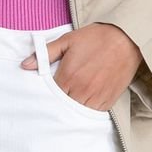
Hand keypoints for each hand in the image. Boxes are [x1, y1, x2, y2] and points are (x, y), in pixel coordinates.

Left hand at [20, 23, 140, 111]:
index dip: (46, 95)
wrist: (126, 39)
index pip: (50, 95)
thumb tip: (25, 65)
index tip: (46, 92)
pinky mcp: (108, 101)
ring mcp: (96, 97)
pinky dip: (87, 110)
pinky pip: (94, 113)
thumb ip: (45, 54)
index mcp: (69, 76)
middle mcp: (81, 90)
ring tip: (70, 101)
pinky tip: (83, 104)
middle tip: (57, 99)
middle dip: (58, 104)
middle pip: (63, 107)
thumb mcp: (67, 41)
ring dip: (72, 109)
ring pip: (78, 113)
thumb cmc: (95, 38)